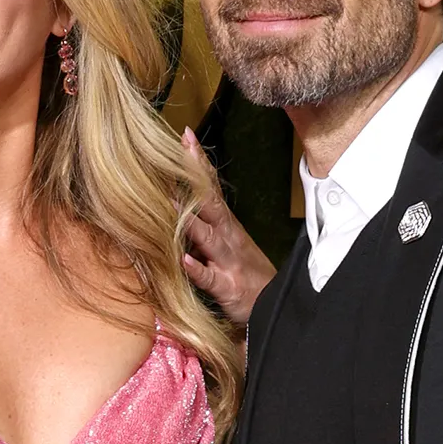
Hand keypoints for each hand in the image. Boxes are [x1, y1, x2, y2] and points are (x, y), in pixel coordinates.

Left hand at [181, 127, 276, 328]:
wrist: (273, 307)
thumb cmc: (245, 274)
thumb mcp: (224, 246)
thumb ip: (200, 228)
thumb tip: (173, 208)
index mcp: (225, 226)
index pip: (210, 188)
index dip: (198, 163)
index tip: (186, 136)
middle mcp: (227, 237)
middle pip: (210, 201)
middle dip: (195, 175)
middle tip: (182, 148)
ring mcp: (227, 260)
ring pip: (207, 236)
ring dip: (189, 220)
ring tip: (169, 203)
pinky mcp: (226, 286)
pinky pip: (209, 277)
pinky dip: (197, 268)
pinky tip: (184, 260)